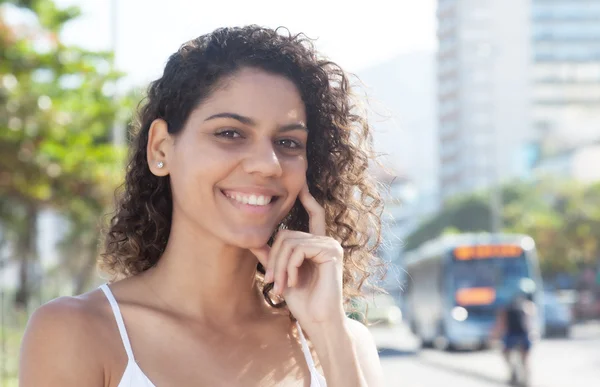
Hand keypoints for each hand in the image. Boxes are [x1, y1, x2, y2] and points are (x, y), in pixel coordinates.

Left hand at [251, 183, 344, 327]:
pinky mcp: (331, 252)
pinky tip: (293, 281)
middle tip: (272, 282)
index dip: (308, 198)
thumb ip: (271, 256)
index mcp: (317, 244)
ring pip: (290, 242)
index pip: (314, 214)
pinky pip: (299, 249)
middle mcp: (326, 241)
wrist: (319, 320)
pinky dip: (290, 266)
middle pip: (287, 234)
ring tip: (281, 286)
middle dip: (274, 258)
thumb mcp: (283, 274)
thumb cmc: (303, 301)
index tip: (301, 183)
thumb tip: (253, 240)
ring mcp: (330, 245)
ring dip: (280, 266)